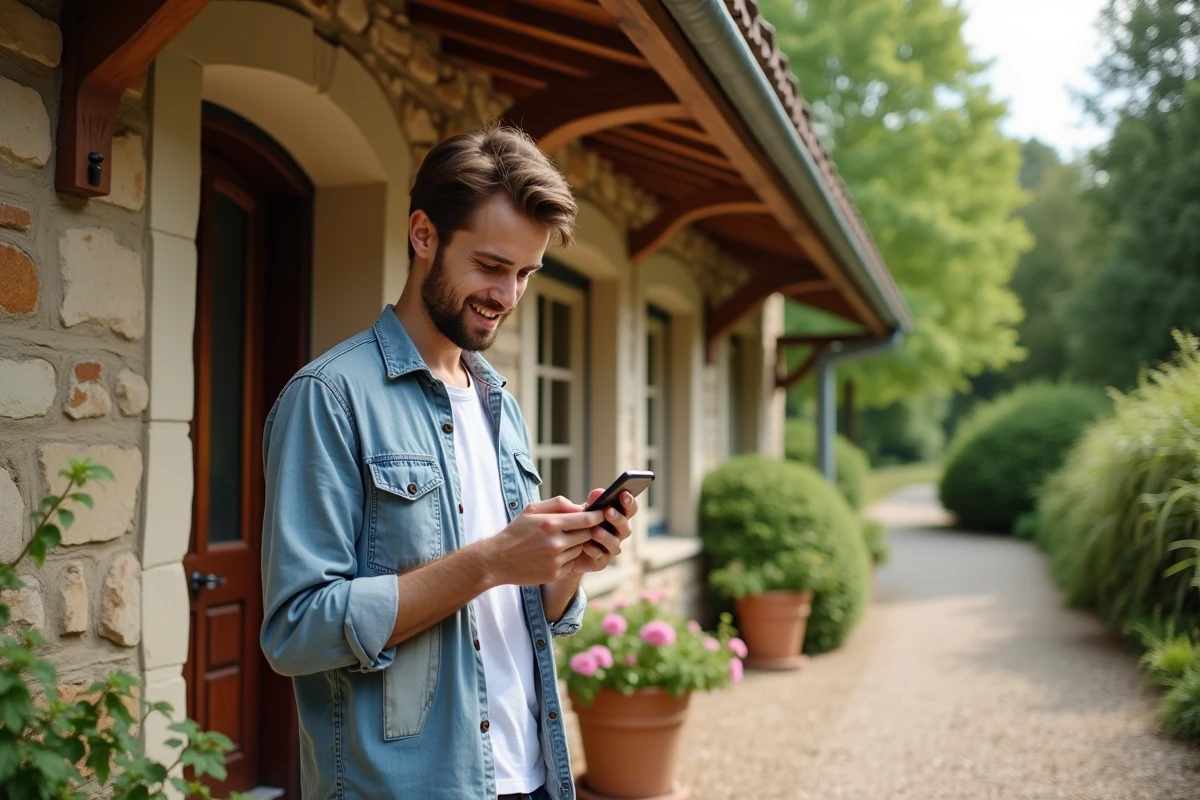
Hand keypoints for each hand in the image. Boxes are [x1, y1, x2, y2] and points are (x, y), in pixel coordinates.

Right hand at [481, 496, 604, 585]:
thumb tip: (580, 506)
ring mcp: (556, 561)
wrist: (497, 560)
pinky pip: (572, 563)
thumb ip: (558, 504)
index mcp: (550, 524)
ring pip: (580, 549)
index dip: (597, 516)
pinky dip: (567, 558)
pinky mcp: (555, 574)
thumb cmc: (516, 531)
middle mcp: (555, 543)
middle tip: (581, 527)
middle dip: (587, 530)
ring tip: (560, 541)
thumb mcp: (532, 509)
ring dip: (576, 544)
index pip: (586, 519)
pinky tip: (553, 555)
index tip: (603, 513)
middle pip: (587, 535)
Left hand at [569, 488, 638, 574]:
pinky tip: (585, 545)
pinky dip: (594, 550)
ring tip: (595, 531)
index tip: (624, 494)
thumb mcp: (584, 512)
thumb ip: (593, 502)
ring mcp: (611, 549)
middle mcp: (618, 534)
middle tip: (608, 511)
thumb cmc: (579, 526)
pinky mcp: (601, 562)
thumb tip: (598, 492)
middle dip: (618, 518)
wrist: (566, 549)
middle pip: (625, 527)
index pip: (629, 509)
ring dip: (606, 536)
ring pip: (615, 543)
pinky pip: (601, 557)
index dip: (629, 502)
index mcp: (617, 518)